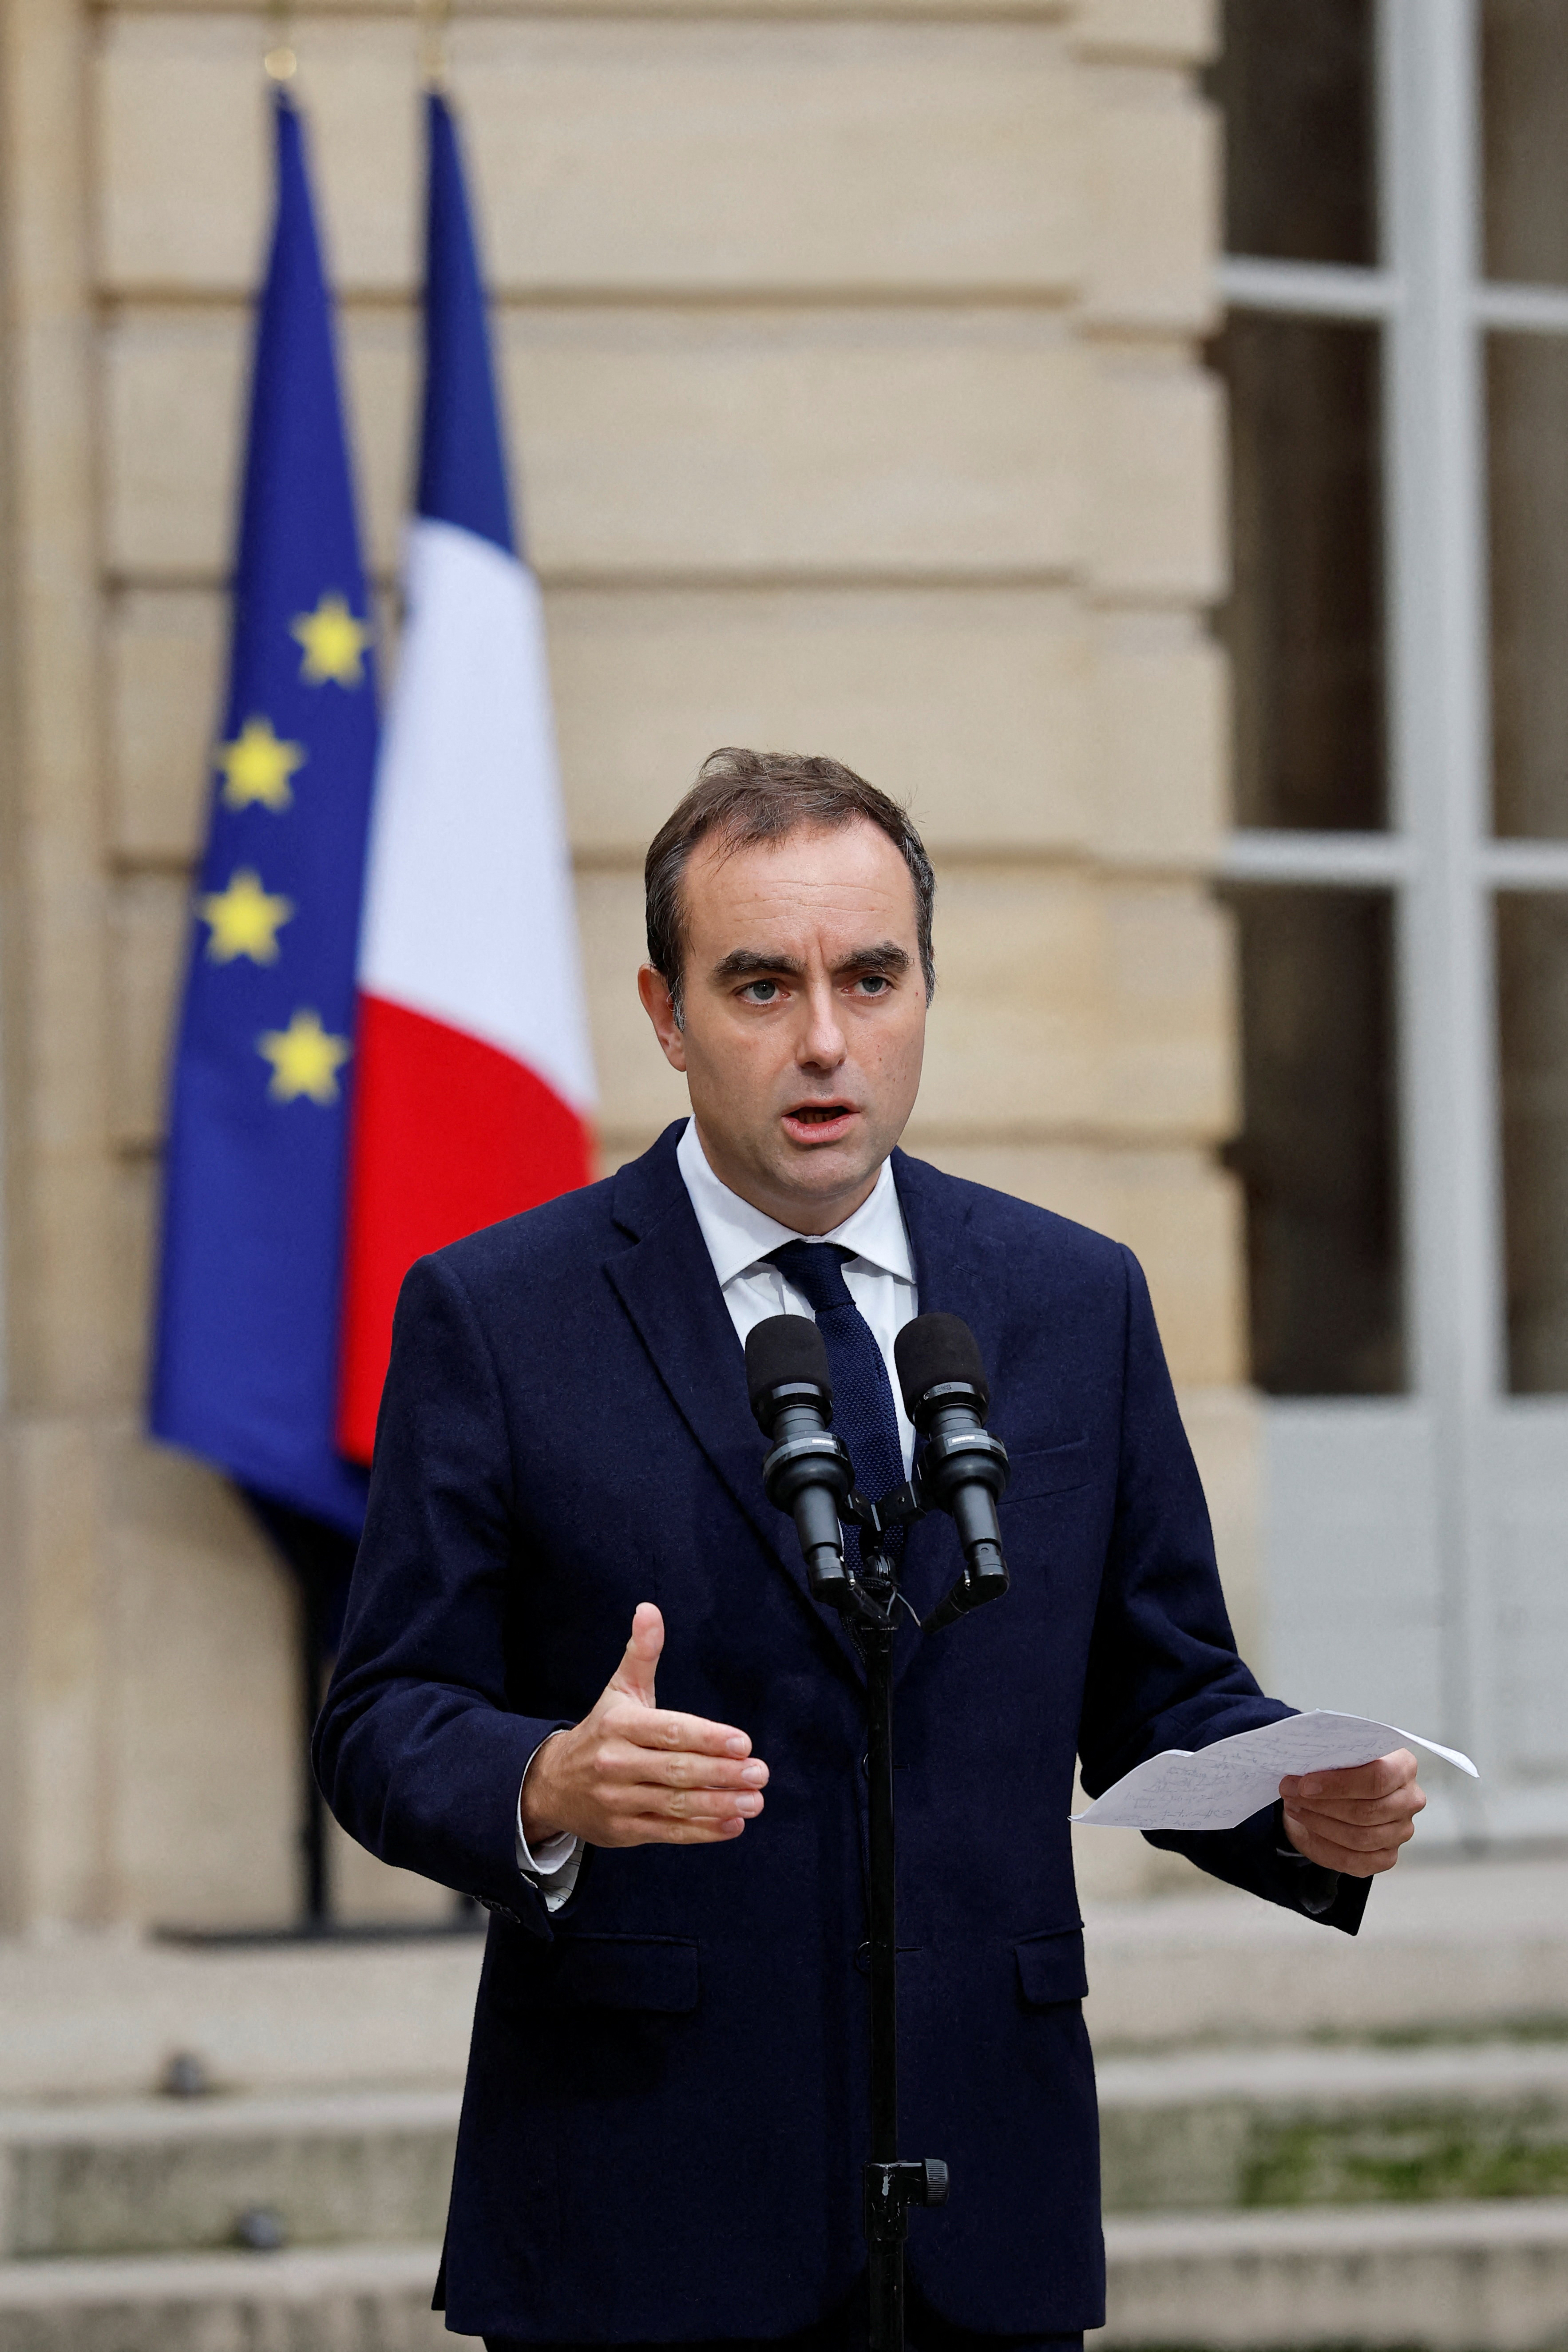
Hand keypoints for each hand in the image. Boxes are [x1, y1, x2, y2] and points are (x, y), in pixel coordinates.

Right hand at [519, 1603, 767, 1849]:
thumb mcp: (619, 1690)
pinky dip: (701, 1831)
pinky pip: (667, 1831)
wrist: (551, 1784)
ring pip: (675, 1804)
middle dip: (722, 1773)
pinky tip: (732, 1826)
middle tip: (760, 1773)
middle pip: (676, 1770)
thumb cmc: (600, 1731)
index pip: (669, 1731)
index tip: (744, 1742)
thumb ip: (642, 1653)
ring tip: (755, 1802)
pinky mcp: (624, 1830)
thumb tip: (649, 1609)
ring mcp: (619, 1800)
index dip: (707, 1737)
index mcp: (620, 1725)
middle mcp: (617, 1763)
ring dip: (719, 1805)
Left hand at [1279, 1748, 1424, 1875]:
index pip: (1379, 1777)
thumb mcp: (1338, 1753)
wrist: (1339, 1793)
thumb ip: (1331, 1755)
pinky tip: (1308, 1827)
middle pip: (1368, 1810)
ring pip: (1360, 1837)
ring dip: (1320, 1822)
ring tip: (1295, 1806)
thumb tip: (1304, 1766)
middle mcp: (1409, 1800)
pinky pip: (1355, 1860)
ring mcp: (1401, 1831)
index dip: (1339, 1784)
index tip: (1305, 1784)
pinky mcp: (1387, 1856)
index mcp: (1404, 1766)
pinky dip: (1325, 1845)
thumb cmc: (1340, 1767)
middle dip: (1322, 1804)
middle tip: (1290, 1793)